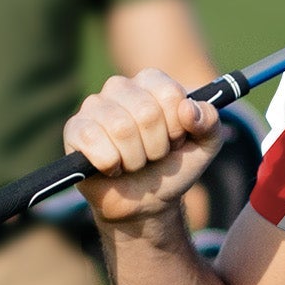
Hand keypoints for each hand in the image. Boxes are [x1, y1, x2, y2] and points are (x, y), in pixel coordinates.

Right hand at [65, 70, 225, 224]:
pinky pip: (93, 142)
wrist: (146, 202)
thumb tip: (188, 109)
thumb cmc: (171, 167)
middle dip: (157, 147)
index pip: (170, 93)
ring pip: (121, 128)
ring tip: (133, 163)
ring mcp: (94, 106)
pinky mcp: (74, 129)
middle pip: (147, 112)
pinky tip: (112, 167)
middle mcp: (120, 87)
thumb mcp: (205, 146)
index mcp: (151, 82)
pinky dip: (110, 164)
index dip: (177, 126)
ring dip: (135, 159)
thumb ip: (210, 122)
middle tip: (152, 155)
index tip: (175, 140)